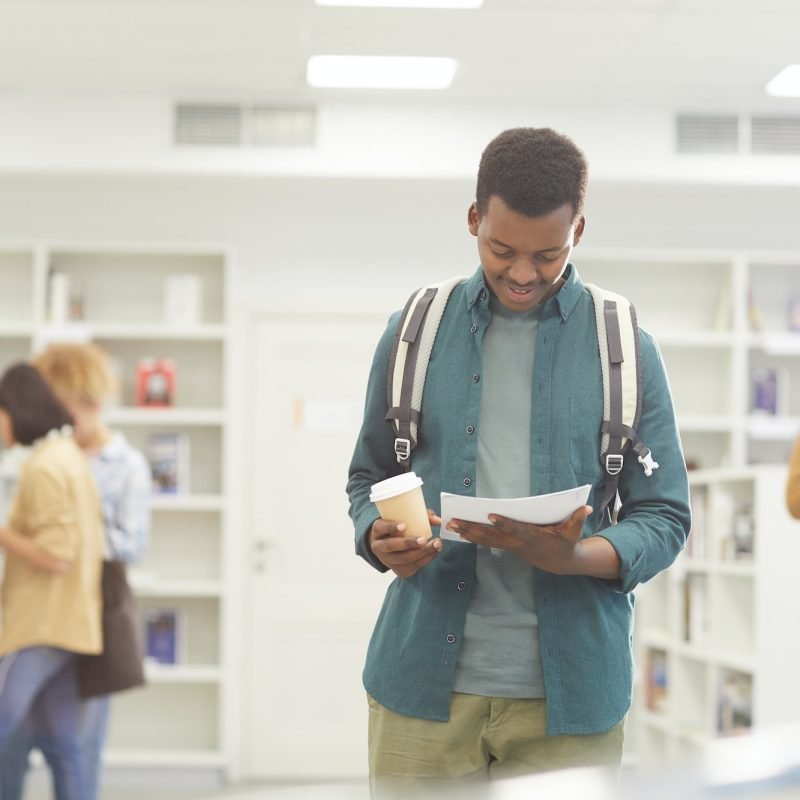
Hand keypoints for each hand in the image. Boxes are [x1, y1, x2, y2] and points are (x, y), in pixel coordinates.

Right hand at [369, 509, 442, 577]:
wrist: (393, 547)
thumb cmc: (401, 529)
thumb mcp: (405, 519)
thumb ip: (421, 516)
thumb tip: (438, 520)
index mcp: (378, 530)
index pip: (380, 527)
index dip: (391, 527)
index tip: (404, 526)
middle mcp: (379, 546)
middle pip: (390, 546)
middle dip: (408, 543)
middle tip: (424, 539)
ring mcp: (387, 560)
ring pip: (402, 559)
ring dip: (421, 552)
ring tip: (436, 544)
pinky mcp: (398, 570)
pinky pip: (412, 566)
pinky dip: (426, 559)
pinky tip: (435, 551)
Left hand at [446, 506, 593, 574]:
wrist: (561, 563)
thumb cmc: (566, 542)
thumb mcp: (574, 531)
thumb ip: (578, 519)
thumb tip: (586, 508)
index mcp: (532, 536)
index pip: (516, 529)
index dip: (504, 523)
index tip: (491, 515)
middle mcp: (518, 543)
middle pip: (493, 536)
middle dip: (473, 528)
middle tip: (456, 521)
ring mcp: (510, 546)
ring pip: (486, 540)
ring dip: (468, 532)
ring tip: (452, 524)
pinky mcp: (507, 546)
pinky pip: (487, 542)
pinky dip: (473, 536)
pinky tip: (459, 531)